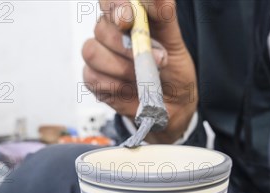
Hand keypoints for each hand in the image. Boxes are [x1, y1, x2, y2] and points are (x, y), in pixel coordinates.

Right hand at [82, 0, 197, 142]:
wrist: (173, 105)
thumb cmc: (172, 71)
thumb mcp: (175, 42)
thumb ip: (165, 17)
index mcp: (127, 18)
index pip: (110, 1)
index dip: (116, 7)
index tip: (129, 19)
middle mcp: (109, 33)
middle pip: (101, 28)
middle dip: (127, 46)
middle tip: (157, 59)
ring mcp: (99, 56)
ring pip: (93, 52)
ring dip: (122, 67)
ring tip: (144, 77)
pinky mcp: (94, 79)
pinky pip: (93, 78)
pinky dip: (115, 85)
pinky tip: (130, 89)